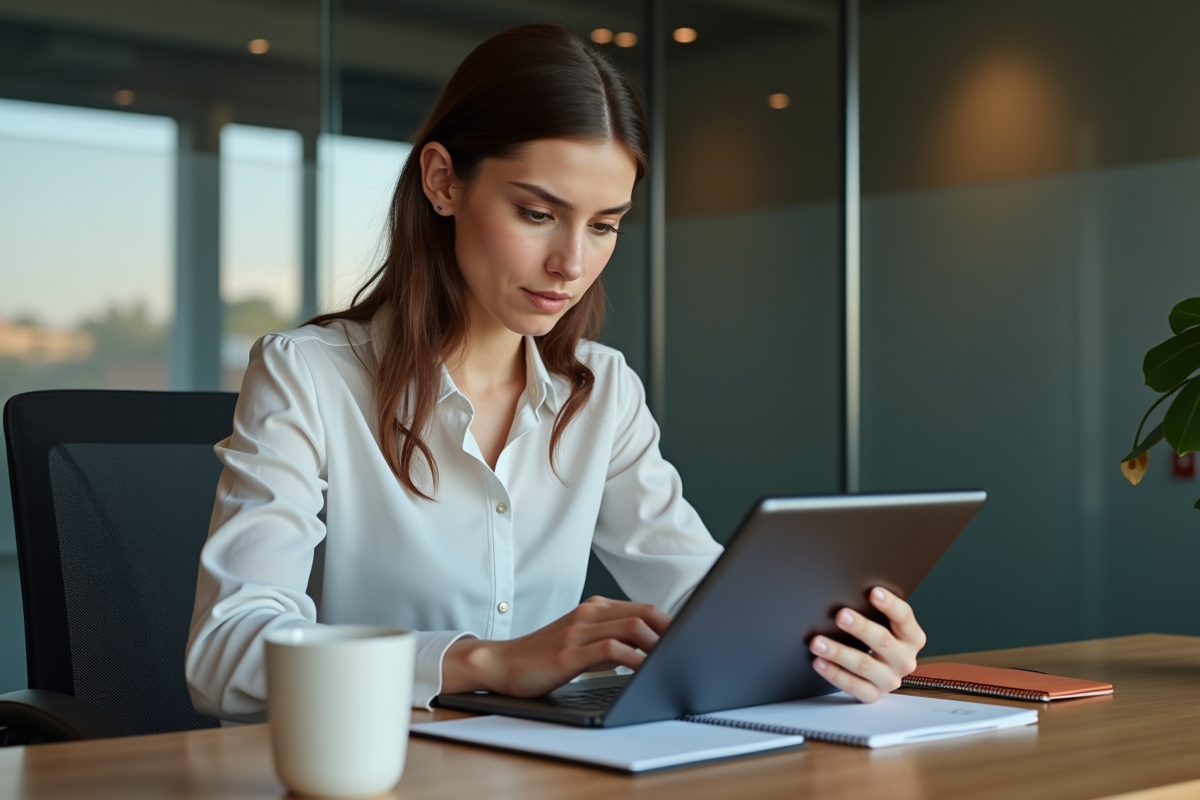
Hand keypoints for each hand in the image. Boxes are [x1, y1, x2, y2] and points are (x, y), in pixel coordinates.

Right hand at [441, 596, 671, 696]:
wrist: (501, 664)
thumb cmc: (542, 656)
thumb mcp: (580, 640)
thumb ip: (609, 638)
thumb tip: (648, 650)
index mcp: (594, 609)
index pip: (643, 609)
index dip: (670, 623)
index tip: (687, 641)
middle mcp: (588, 614)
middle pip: (644, 614)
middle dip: (670, 632)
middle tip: (687, 651)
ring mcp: (577, 632)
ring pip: (631, 628)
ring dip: (657, 645)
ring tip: (671, 661)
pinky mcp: (568, 653)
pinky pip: (611, 650)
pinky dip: (634, 659)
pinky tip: (643, 671)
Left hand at [808, 587, 925, 702]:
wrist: (881, 672)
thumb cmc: (878, 639)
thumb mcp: (884, 625)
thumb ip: (874, 612)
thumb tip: (846, 591)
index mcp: (912, 638)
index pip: (904, 618)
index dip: (890, 604)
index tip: (874, 592)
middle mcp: (904, 660)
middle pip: (883, 641)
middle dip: (860, 627)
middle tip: (840, 615)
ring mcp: (889, 680)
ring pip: (863, 665)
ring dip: (838, 652)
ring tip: (817, 642)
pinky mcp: (873, 694)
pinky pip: (853, 685)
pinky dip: (834, 674)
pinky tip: (819, 662)